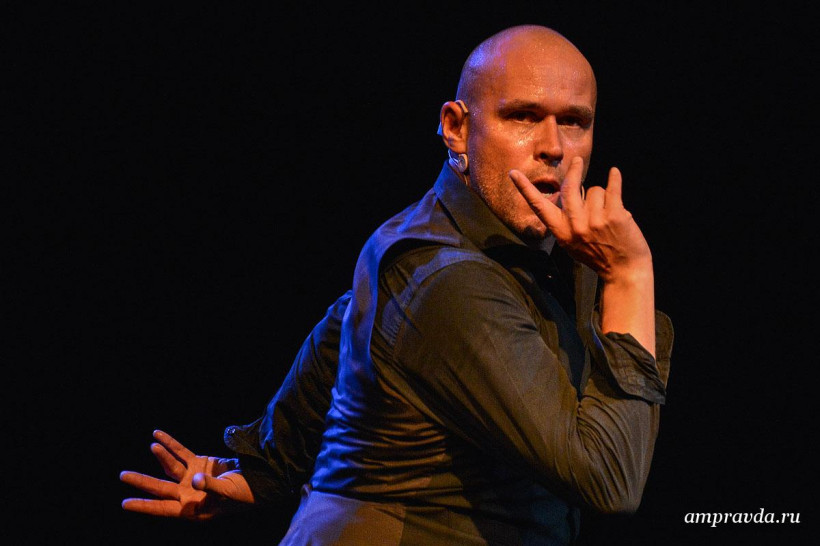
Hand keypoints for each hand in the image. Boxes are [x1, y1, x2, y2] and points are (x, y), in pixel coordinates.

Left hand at [120, 430, 254, 519]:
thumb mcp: (227, 493)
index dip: (145, 505)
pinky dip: (171, 445)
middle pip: (160, 488)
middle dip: (142, 481)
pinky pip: (181, 453)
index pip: (163, 508)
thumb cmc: (244, 495)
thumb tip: (195, 479)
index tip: (125, 503)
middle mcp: (188, 495)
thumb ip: (210, 486)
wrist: (259, 481)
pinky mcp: (200, 464)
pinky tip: (158, 435)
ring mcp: (193, 479)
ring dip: (162, 456)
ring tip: (153, 445)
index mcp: (192, 509)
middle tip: (123, 475)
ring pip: (171, 468)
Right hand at [509, 157, 651, 282]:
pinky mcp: (615, 216)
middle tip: (577, 161)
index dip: (525, 189)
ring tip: (608, 214)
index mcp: (561, 233)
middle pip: (569, 188)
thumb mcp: (572, 244)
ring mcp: (595, 221)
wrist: (624, 271)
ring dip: (602, 197)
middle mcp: (575, 226)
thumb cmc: (598, 255)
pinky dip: (614, 178)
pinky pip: (612, 188)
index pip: (539, 207)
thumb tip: (565, 195)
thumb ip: (565, 222)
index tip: (513, 173)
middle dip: (574, 170)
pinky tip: (614, 173)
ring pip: (595, 190)